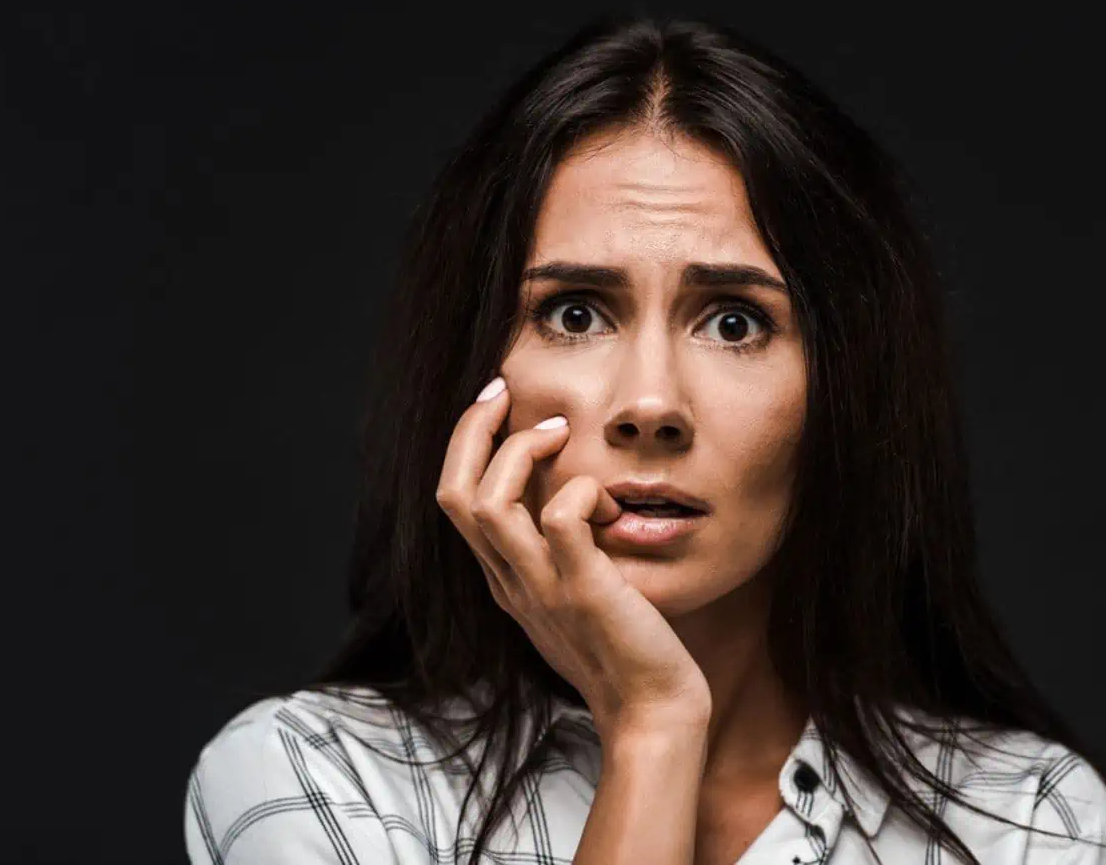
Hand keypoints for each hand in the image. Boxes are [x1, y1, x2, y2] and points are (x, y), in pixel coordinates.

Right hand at [435, 376, 712, 741]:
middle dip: (472, 429)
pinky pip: (561, 521)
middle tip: (506, 393)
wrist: (652, 713)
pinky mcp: (583, 592)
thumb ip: (559, 549)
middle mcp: (510, 582)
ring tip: (560, 433)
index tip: (495, 404)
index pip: (453, 499)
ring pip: (489, 503)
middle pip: (453, 492)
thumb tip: (569, 489)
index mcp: (503, 579)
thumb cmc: (624, 650)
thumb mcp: (573, 593)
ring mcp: (541, 588)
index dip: (465, 444)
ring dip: (520, 453)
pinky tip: (608, 502)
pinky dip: (580, 491)